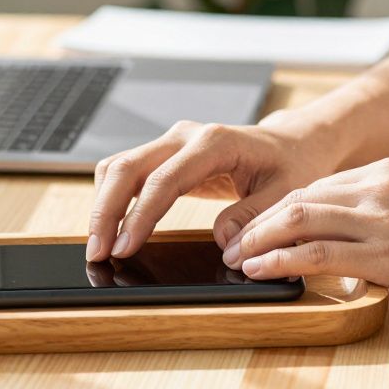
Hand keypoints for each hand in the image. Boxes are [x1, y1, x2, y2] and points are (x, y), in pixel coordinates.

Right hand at [87, 114, 343, 260]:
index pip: (164, 179)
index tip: (124, 247)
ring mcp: (171, 142)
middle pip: (127, 167)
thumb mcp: (287, 193)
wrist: (291, 143)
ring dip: (103, 205)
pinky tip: (112, 228)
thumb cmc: (290, 165)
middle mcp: (185, 136)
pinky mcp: (165, 155)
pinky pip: (127, 172)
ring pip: (118, 167)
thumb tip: (224, 243)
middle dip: (105, 211)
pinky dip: (112, 198)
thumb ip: (255, 216)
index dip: (140, 215)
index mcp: (214, 142)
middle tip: (98, 253)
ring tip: (100, 246)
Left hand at [222, 157, 388, 316]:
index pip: (317, 186)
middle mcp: (380, 187)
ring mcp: (382, 220)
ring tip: (236, 259)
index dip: (280, 209)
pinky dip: (279, 261)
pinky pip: (316, 254)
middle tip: (232, 244)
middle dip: (258, 223)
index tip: (259, 227)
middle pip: (298, 198)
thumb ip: (387, 210)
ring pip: (298, 220)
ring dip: (259, 241)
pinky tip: (260, 271)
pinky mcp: (386, 257)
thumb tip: (351, 235)